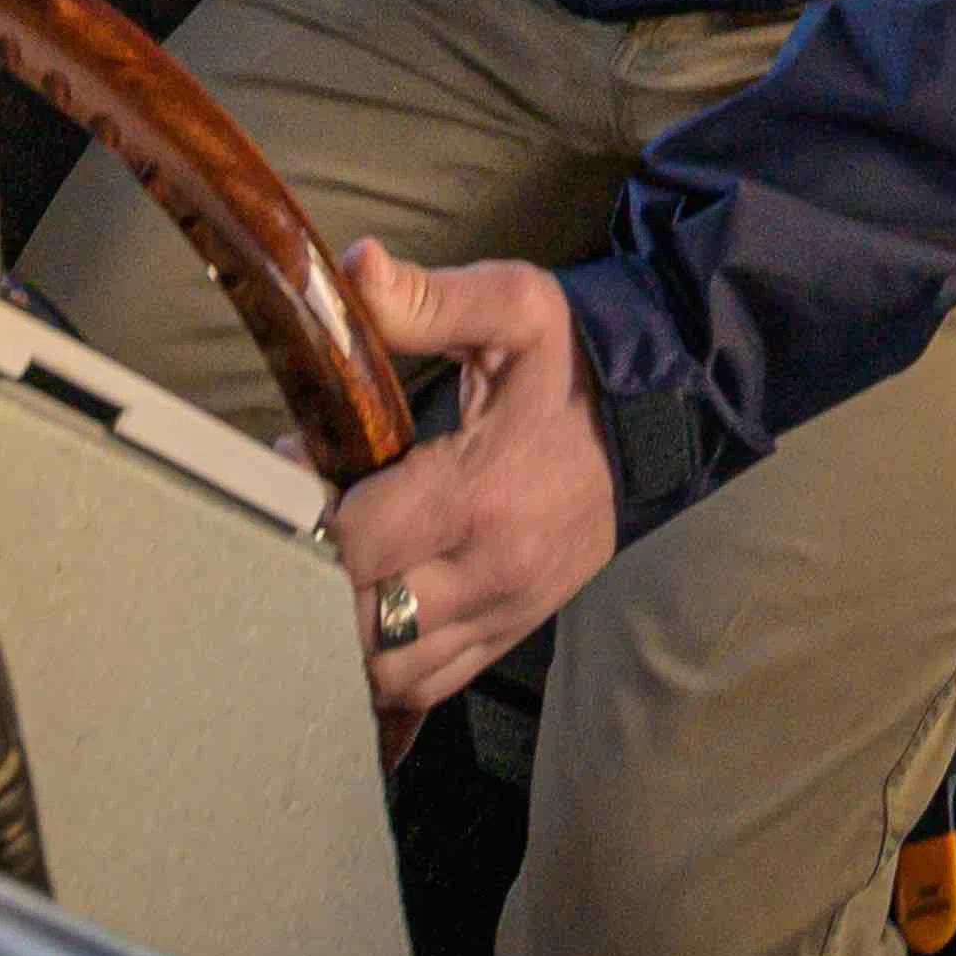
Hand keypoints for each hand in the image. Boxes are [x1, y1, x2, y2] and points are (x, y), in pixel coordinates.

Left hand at [319, 248, 618, 718]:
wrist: (661, 419)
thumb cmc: (573, 364)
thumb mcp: (514, 308)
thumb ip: (429, 298)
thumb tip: (355, 270)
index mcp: (481, 491)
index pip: (357, 543)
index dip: (307, 516)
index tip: (298, 470)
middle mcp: (492, 569)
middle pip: (363, 625)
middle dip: (310, 584)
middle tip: (294, 528)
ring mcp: (504, 610)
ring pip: (391, 673)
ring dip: (340, 637)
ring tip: (319, 574)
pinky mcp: (512, 631)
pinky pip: (429, 684)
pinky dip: (382, 670)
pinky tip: (357, 625)